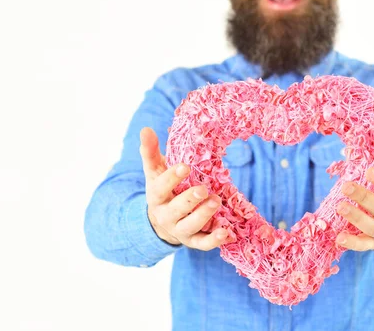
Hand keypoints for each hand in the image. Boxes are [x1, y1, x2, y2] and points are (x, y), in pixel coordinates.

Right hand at [139, 127, 227, 250]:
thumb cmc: (163, 189)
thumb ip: (150, 151)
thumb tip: (146, 129)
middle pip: (177, 209)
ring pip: (191, 226)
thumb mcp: (155, 170)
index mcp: (156, 196)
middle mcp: (166, 215)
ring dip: (204, 215)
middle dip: (190, 200)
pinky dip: (215, 240)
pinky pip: (204, 243)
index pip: (161, 187)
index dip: (172, 177)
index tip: (184, 166)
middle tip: (203, 189)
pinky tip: (227, 233)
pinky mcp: (194, 241)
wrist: (162, 221)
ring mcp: (180, 230)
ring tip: (216, 201)